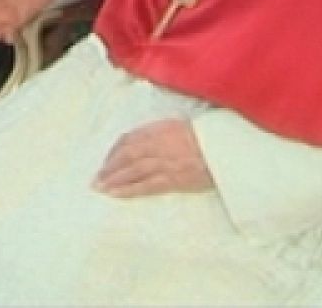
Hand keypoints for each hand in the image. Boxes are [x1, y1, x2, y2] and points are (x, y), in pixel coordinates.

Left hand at [93, 118, 214, 197]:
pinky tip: (115, 194)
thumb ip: (160, 132)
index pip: (129, 138)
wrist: (225, 150)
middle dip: (109, 166)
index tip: (107, 159)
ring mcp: (163, 163)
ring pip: (131, 171)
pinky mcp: (172, 179)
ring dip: (113, 179)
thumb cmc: (207, 138)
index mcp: (159, 129)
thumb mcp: (181, 126)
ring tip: (100, 187)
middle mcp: (157, 144)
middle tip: (96, 177)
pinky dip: (128, 190)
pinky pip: (145, 186)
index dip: (115, 150)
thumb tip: (143, 140)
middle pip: (126, 155)